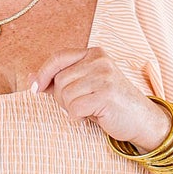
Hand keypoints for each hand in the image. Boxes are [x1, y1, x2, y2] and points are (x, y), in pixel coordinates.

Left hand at [30, 48, 170, 150]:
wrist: (142, 120)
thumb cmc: (111, 104)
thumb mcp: (85, 87)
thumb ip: (59, 81)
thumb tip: (30, 79)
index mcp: (94, 53)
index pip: (59, 58)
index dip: (43, 73)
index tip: (34, 89)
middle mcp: (100, 60)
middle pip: (60, 79)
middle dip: (62, 98)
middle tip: (77, 107)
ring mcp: (104, 76)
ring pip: (66, 95)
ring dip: (70, 109)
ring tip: (87, 111)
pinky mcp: (106, 94)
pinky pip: (75, 108)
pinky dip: (78, 117)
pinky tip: (92, 117)